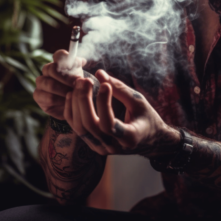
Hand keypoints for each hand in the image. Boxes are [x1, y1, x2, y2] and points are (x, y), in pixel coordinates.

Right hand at [33, 49, 86, 119]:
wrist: (72, 105)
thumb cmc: (77, 88)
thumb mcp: (81, 77)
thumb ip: (79, 69)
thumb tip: (82, 61)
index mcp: (59, 62)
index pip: (59, 55)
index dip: (66, 59)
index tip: (76, 66)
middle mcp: (47, 70)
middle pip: (51, 69)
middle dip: (66, 78)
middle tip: (76, 85)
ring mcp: (41, 82)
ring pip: (50, 84)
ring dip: (64, 90)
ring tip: (72, 94)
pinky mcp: (38, 95)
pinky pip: (49, 97)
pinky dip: (60, 100)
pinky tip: (66, 101)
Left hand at [64, 69, 180, 156]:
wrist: (149, 140)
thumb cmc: (147, 118)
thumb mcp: (139, 102)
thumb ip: (120, 88)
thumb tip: (99, 73)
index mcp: (128, 138)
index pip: (108, 124)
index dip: (103, 103)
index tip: (105, 84)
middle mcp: (112, 147)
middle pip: (89, 125)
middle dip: (84, 100)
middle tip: (85, 80)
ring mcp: (101, 148)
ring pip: (80, 128)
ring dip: (76, 103)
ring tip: (79, 84)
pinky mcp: (93, 144)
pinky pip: (77, 129)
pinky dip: (71, 111)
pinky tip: (71, 95)